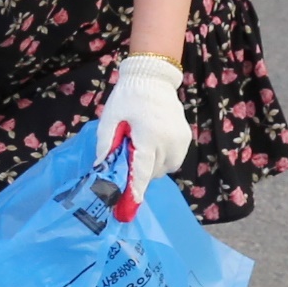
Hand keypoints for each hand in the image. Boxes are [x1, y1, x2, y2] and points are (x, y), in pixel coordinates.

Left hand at [100, 54, 190, 218]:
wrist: (152, 78)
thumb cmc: (127, 98)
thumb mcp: (110, 119)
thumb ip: (105, 145)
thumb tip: (101, 169)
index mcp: (148, 136)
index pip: (143, 171)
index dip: (135, 190)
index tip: (128, 207)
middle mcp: (169, 141)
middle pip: (153, 173)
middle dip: (140, 171)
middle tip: (128, 156)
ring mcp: (181, 140)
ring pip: (165, 168)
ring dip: (153, 166)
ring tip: (141, 147)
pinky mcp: (186, 138)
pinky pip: (173, 159)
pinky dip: (162, 158)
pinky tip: (153, 143)